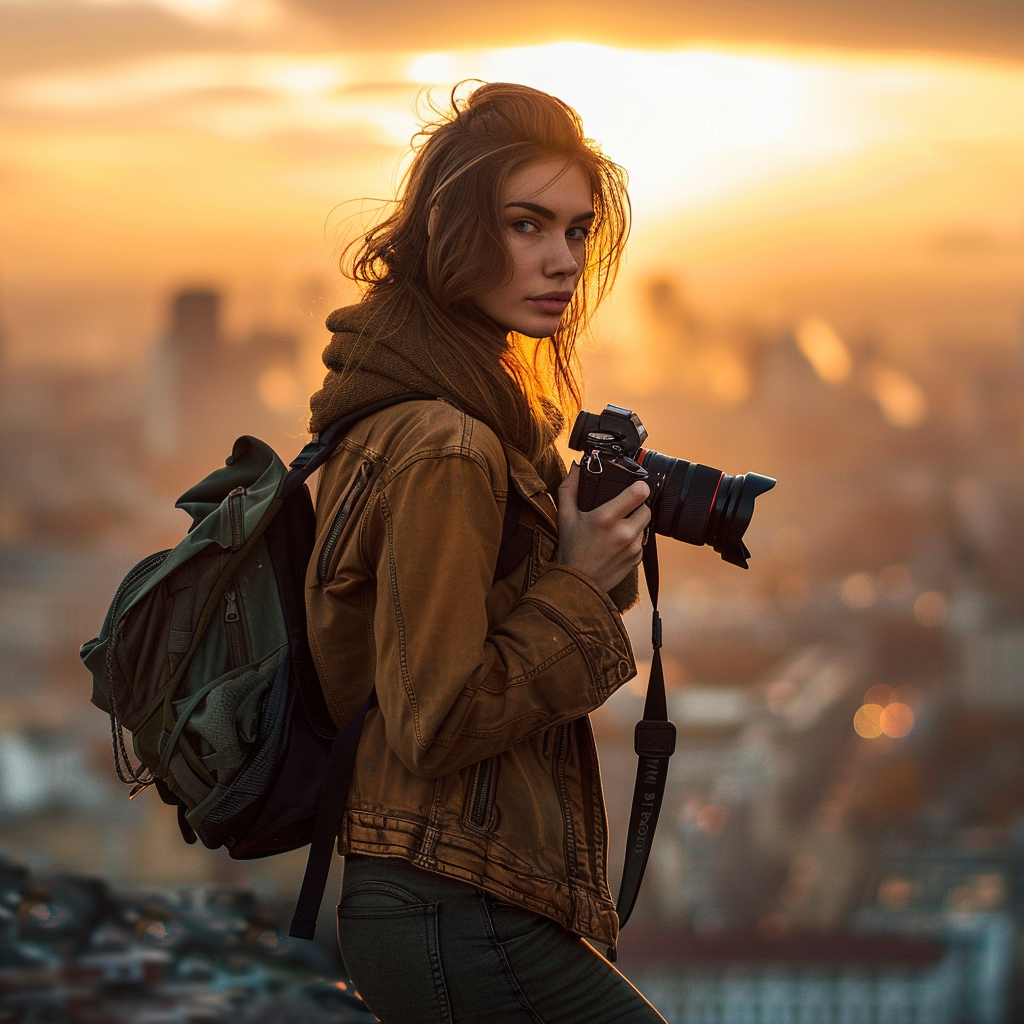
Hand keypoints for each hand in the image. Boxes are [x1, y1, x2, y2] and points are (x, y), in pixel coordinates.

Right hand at [557, 463, 650, 592]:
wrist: (577, 583)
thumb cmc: (570, 549)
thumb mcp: (565, 516)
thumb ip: (570, 488)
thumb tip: (576, 467)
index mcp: (605, 519)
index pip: (638, 493)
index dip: (640, 486)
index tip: (635, 486)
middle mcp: (623, 533)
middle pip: (646, 508)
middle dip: (636, 506)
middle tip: (622, 509)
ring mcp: (632, 548)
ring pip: (644, 525)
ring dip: (635, 523)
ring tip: (617, 527)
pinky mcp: (637, 559)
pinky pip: (641, 542)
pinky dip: (633, 539)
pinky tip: (617, 543)